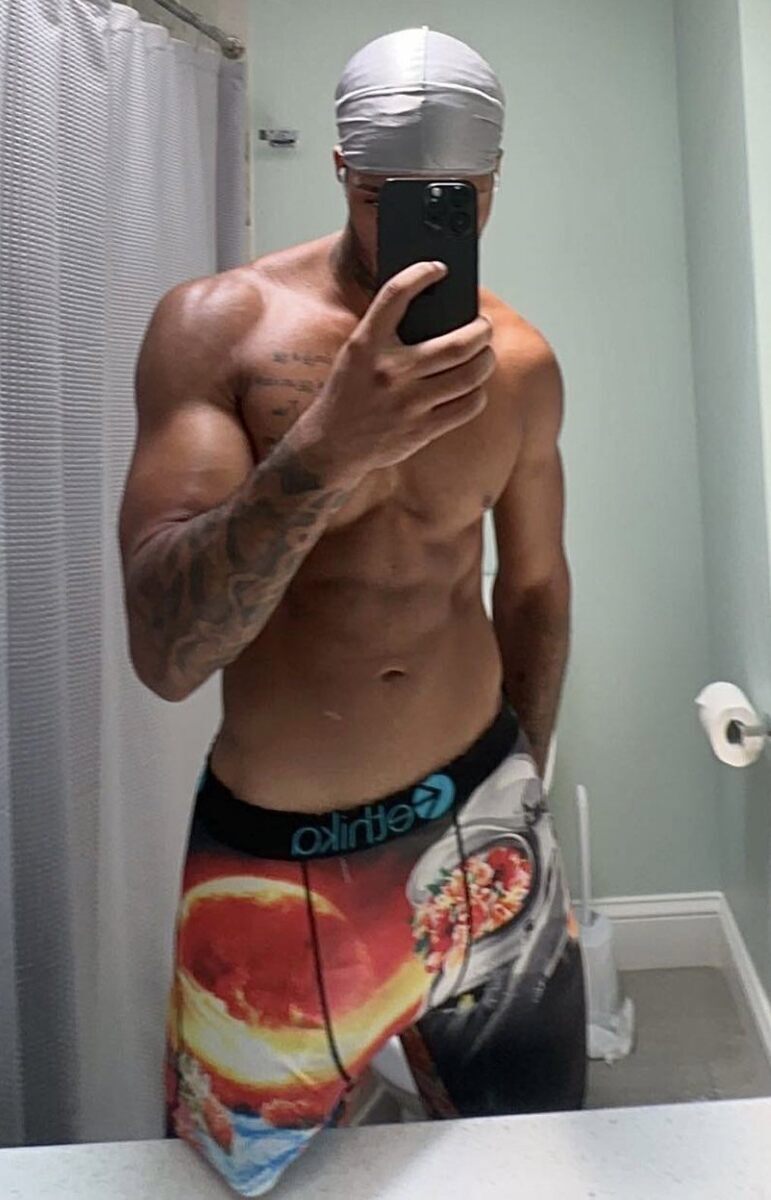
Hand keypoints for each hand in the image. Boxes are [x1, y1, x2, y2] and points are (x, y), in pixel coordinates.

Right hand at [292, 261, 495, 484]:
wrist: (330, 445)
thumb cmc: (348, 395)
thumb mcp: (356, 355)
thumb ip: (385, 333)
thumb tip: (435, 309)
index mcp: (366, 345)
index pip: (395, 294)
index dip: (421, 274)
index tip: (438, 268)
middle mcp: (389, 371)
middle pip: (458, 343)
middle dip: (482, 330)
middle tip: (483, 326)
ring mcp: (407, 403)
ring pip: (470, 374)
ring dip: (486, 360)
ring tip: (484, 354)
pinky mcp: (421, 430)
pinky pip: (468, 406)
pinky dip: (477, 393)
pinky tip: (472, 388)